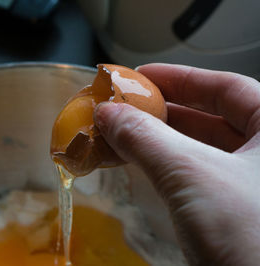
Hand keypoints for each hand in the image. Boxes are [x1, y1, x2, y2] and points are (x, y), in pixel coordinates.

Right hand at [94, 63, 259, 265]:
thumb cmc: (251, 238)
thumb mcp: (192, 174)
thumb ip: (146, 137)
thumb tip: (108, 114)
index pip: (226, 87)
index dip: (179, 78)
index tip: (141, 78)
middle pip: (212, 117)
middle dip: (163, 111)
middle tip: (125, 107)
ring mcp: (253, 186)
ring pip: (201, 149)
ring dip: (159, 140)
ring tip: (123, 133)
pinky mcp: (236, 212)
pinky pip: (196, 176)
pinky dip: (166, 167)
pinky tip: (142, 164)